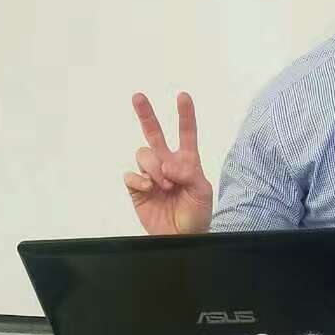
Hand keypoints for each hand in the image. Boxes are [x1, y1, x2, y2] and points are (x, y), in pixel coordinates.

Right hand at [124, 92, 213, 234]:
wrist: (181, 237)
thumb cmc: (196, 214)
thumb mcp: (202, 192)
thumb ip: (189, 173)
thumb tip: (169, 164)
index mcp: (187, 162)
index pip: (186, 134)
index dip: (185, 115)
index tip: (183, 96)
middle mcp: (167, 163)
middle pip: (154, 134)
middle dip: (146, 114)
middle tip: (138, 97)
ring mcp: (151, 174)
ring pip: (143, 154)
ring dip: (154, 167)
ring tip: (165, 185)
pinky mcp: (137, 188)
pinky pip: (131, 174)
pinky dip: (140, 179)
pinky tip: (150, 189)